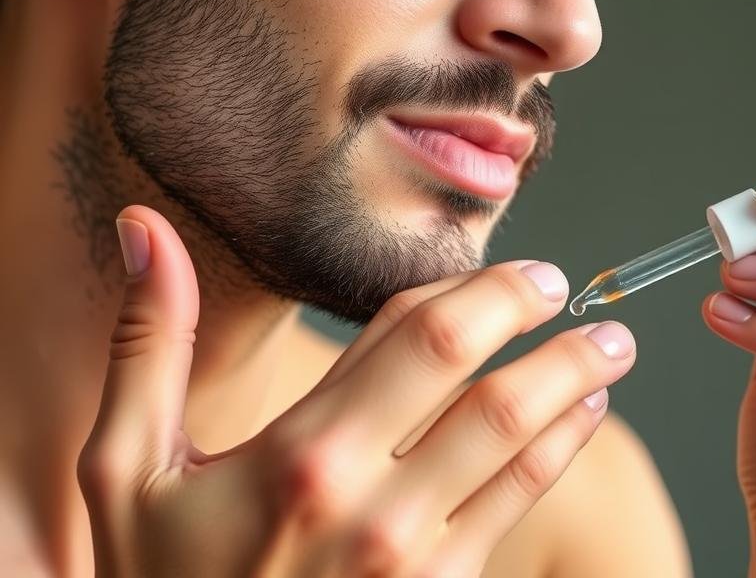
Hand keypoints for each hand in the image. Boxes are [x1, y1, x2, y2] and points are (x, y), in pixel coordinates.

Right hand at [79, 206, 635, 576]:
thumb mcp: (129, 471)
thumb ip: (151, 344)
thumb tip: (147, 227)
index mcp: (298, 451)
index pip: (411, 333)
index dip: (474, 290)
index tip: (512, 272)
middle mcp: (366, 500)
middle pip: (479, 376)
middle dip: (536, 320)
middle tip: (566, 289)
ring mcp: (414, 555)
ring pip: (516, 439)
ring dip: (572, 382)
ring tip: (609, 347)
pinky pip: (518, 505)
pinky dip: (560, 450)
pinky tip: (581, 418)